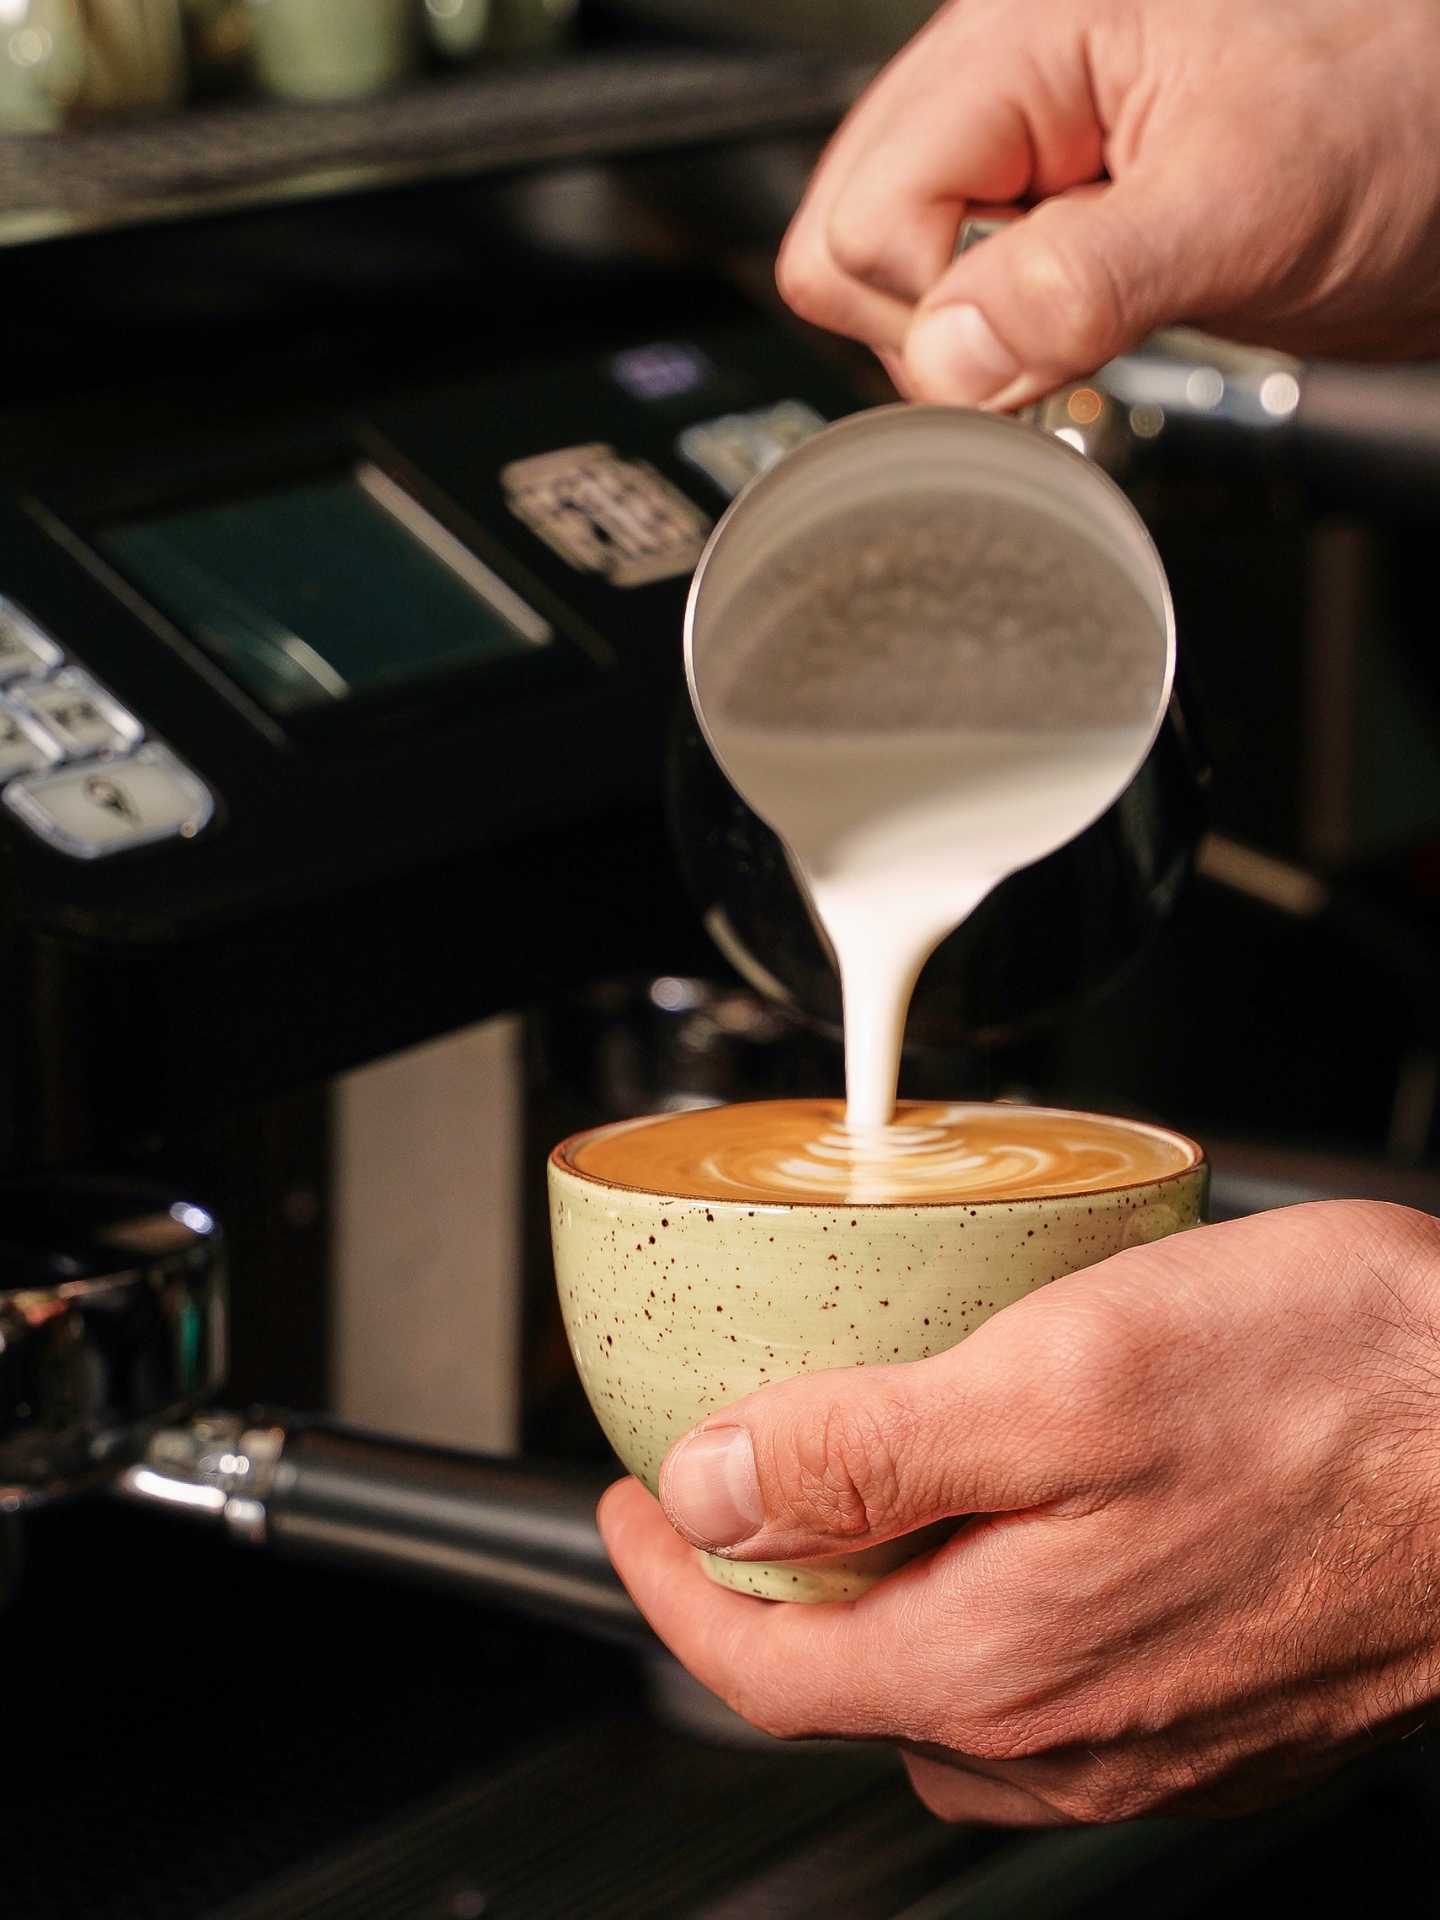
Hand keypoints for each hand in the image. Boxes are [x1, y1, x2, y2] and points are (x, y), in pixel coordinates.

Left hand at [599, 1201, 1439, 1823]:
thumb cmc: (1340, 1393)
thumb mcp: (1064, 1374)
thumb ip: (866, 1451)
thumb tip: (709, 1489)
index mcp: (1002, 1658)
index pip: (760, 1664)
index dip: (668, 1580)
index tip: (634, 1500)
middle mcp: (1071, 1731)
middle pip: (848, 1684)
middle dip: (767, 1590)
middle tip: (738, 1483)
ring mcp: (1156, 1733)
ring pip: (951, 1692)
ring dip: (882, 1604)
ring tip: (868, 1495)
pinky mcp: (1226, 1703)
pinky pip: (1055, 1685)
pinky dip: (990, 1612)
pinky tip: (1025, 1527)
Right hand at [777, 0, 1439, 406]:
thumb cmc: (1402, 121)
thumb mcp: (1246, 202)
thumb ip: (1082, 281)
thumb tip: (948, 358)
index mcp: (1022, 36)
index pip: (866, 216)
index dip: (934, 314)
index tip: (1031, 357)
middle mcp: (999, 84)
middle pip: (844, 242)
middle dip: (929, 330)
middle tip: (1046, 346)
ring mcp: (1014, 151)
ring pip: (883, 278)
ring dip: (962, 345)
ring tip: (1076, 332)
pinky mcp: (1043, 216)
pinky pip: (949, 296)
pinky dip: (994, 348)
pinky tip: (1073, 337)